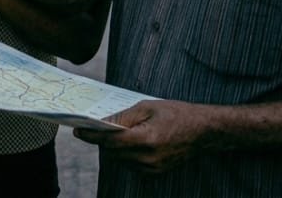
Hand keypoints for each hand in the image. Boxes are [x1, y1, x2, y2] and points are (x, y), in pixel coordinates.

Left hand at [73, 100, 214, 172]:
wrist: (204, 131)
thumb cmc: (177, 114)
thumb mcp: (147, 107)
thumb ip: (123, 117)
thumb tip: (102, 123)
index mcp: (146, 140)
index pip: (110, 141)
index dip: (91, 136)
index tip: (77, 130)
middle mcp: (148, 159)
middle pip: (112, 152)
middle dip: (100, 140)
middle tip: (89, 128)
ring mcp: (152, 168)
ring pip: (119, 160)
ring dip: (111, 148)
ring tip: (109, 133)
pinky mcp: (155, 173)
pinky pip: (130, 164)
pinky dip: (124, 154)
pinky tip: (126, 141)